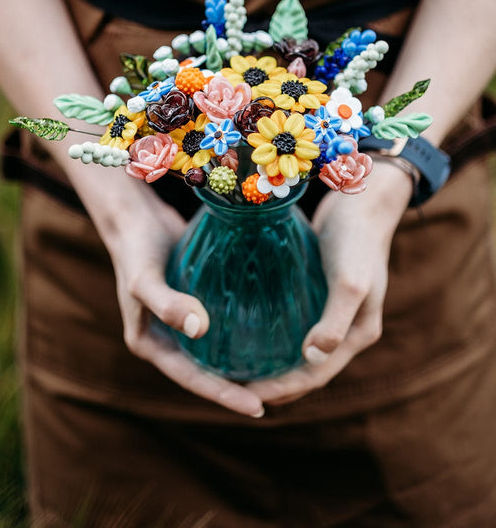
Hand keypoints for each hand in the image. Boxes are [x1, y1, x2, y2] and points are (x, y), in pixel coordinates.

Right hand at [107, 187, 264, 418]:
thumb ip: (167, 303)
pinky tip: (271, 331)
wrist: (134, 218)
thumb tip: (199, 329)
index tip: (258, 409)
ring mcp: (181, 321)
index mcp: (151, 345)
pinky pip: (221, 323)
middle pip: (207, 373)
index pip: (193, 380)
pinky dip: (241, 331)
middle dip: (238, 388)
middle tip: (279, 397)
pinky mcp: (195, 300)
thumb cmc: (135, 250)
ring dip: (241, 363)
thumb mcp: (144, 280)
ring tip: (280, 373)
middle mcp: (167, 339)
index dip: (224, 396)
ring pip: (215, 351)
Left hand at [247, 161, 411, 405]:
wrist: (362, 201)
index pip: (316, 375)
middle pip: (309, 370)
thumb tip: (311, 359)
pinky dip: (278, 335)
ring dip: (276, 363)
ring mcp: (335, 311)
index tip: (246, 396)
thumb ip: (335, 322)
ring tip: (239, 368)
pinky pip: (297, 322)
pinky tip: (251, 332)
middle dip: (276, 384)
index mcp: (359, 334)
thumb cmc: (356, 241)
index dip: (284, 390)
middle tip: (234, 389)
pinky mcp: (321, 292)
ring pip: (302, 349)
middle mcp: (348, 329)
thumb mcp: (349, 282)